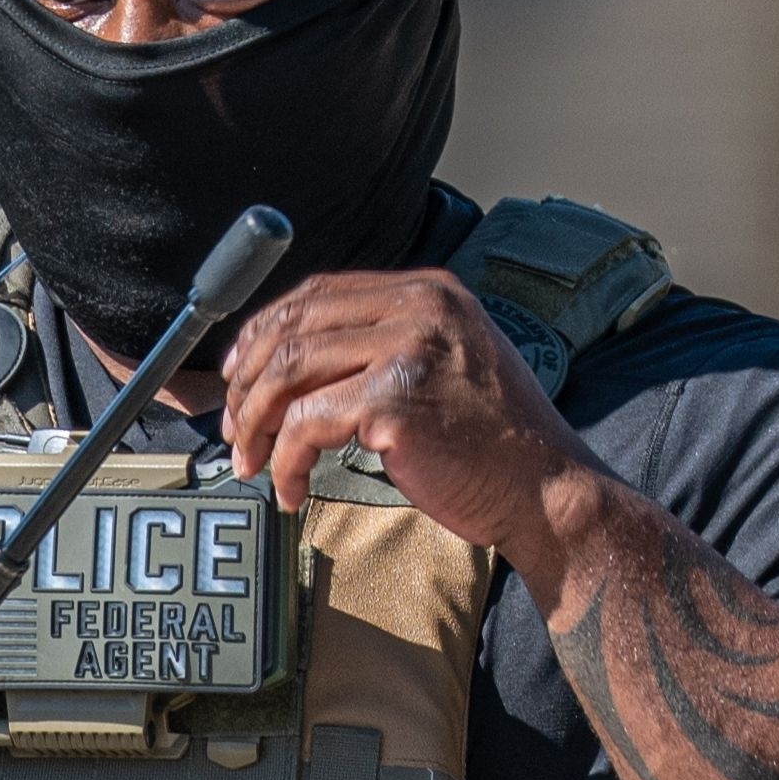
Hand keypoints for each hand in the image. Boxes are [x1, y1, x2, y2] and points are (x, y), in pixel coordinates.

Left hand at [210, 267, 603, 562]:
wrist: (546, 489)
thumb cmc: (496, 443)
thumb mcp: (448, 364)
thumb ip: (389, 346)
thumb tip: (300, 365)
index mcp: (428, 291)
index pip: (319, 293)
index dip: (264, 330)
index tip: (238, 373)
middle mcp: (418, 307)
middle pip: (293, 325)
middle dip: (247, 381)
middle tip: (232, 427)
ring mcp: (407, 349)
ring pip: (288, 372)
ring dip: (255, 422)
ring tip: (250, 462)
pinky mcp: (394, 400)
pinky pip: (305, 425)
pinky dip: (284, 461)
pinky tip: (290, 488)